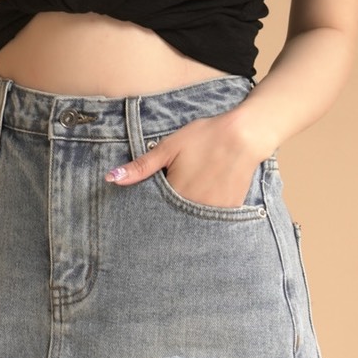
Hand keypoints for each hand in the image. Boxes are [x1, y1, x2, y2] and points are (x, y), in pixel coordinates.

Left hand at [105, 112, 265, 208]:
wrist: (245, 134)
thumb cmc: (204, 137)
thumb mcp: (168, 148)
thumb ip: (141, 167)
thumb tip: (112, 178)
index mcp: (175, 194)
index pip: (154, 212)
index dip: (150, 210)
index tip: (149, 206)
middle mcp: (194, 209)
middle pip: (174, 221)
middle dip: (167, 217)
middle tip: (171, 201)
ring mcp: (214, 212)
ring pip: (193, 223)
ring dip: (186, 217)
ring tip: (191, 195)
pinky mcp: (230, 211)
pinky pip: (212, 220)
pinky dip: (205, 215)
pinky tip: (206, 196)